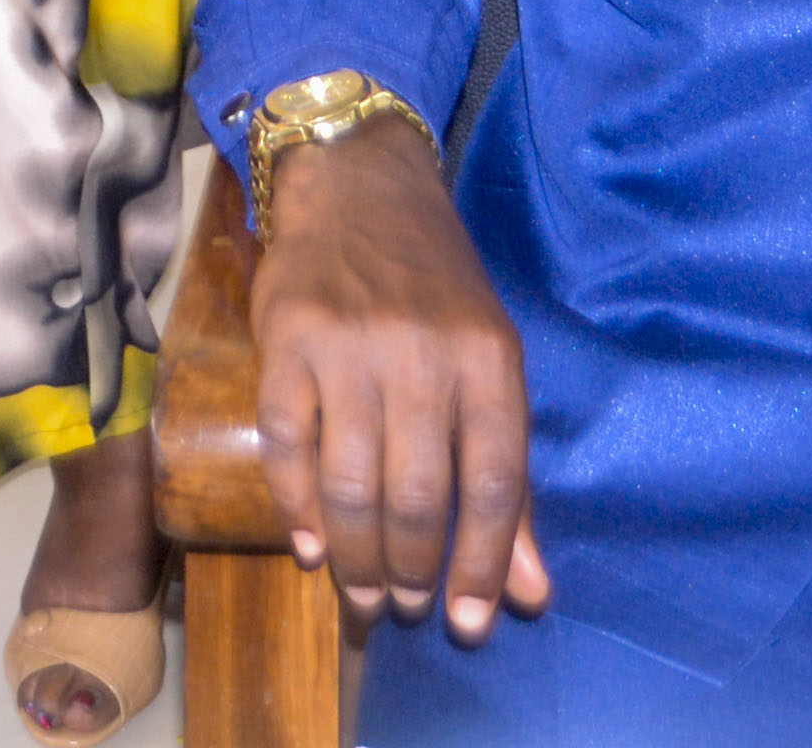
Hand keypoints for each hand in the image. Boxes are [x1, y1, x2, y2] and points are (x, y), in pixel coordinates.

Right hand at [247, 125, 550, 644]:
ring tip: (365, 594)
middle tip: (406, 607)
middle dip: (414, 571)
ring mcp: (348, 348)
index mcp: (488, 359)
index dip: (482, 565)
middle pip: (419, 495)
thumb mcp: (491, 365)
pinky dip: (297, 508)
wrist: (359, 188)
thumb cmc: (436, 288)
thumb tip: (527, 595)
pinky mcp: (285, 343)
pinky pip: (288, 447)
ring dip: (357, 557)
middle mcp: (421, 354)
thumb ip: (508, 480)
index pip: (494, 483)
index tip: (468, 624)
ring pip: (351, 484)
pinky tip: (310, 546)